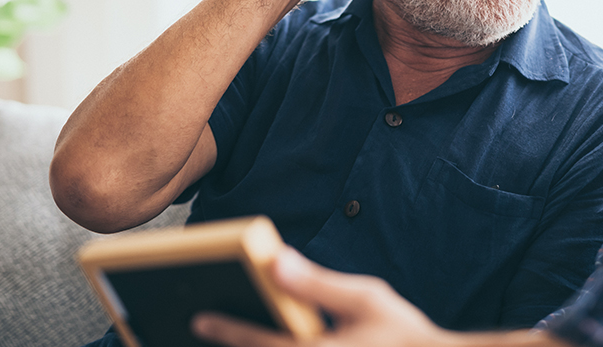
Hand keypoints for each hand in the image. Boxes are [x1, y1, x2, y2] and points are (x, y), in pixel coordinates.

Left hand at [191, 247, 450, 346]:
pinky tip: (261, 343)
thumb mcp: (367, 298)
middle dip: (232, 345)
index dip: (227, 330)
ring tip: (225, 339)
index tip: (199, 320)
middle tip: (201, 330)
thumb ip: (318, 283)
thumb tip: (276, 263)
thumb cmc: (402, 334)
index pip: (260, 342)